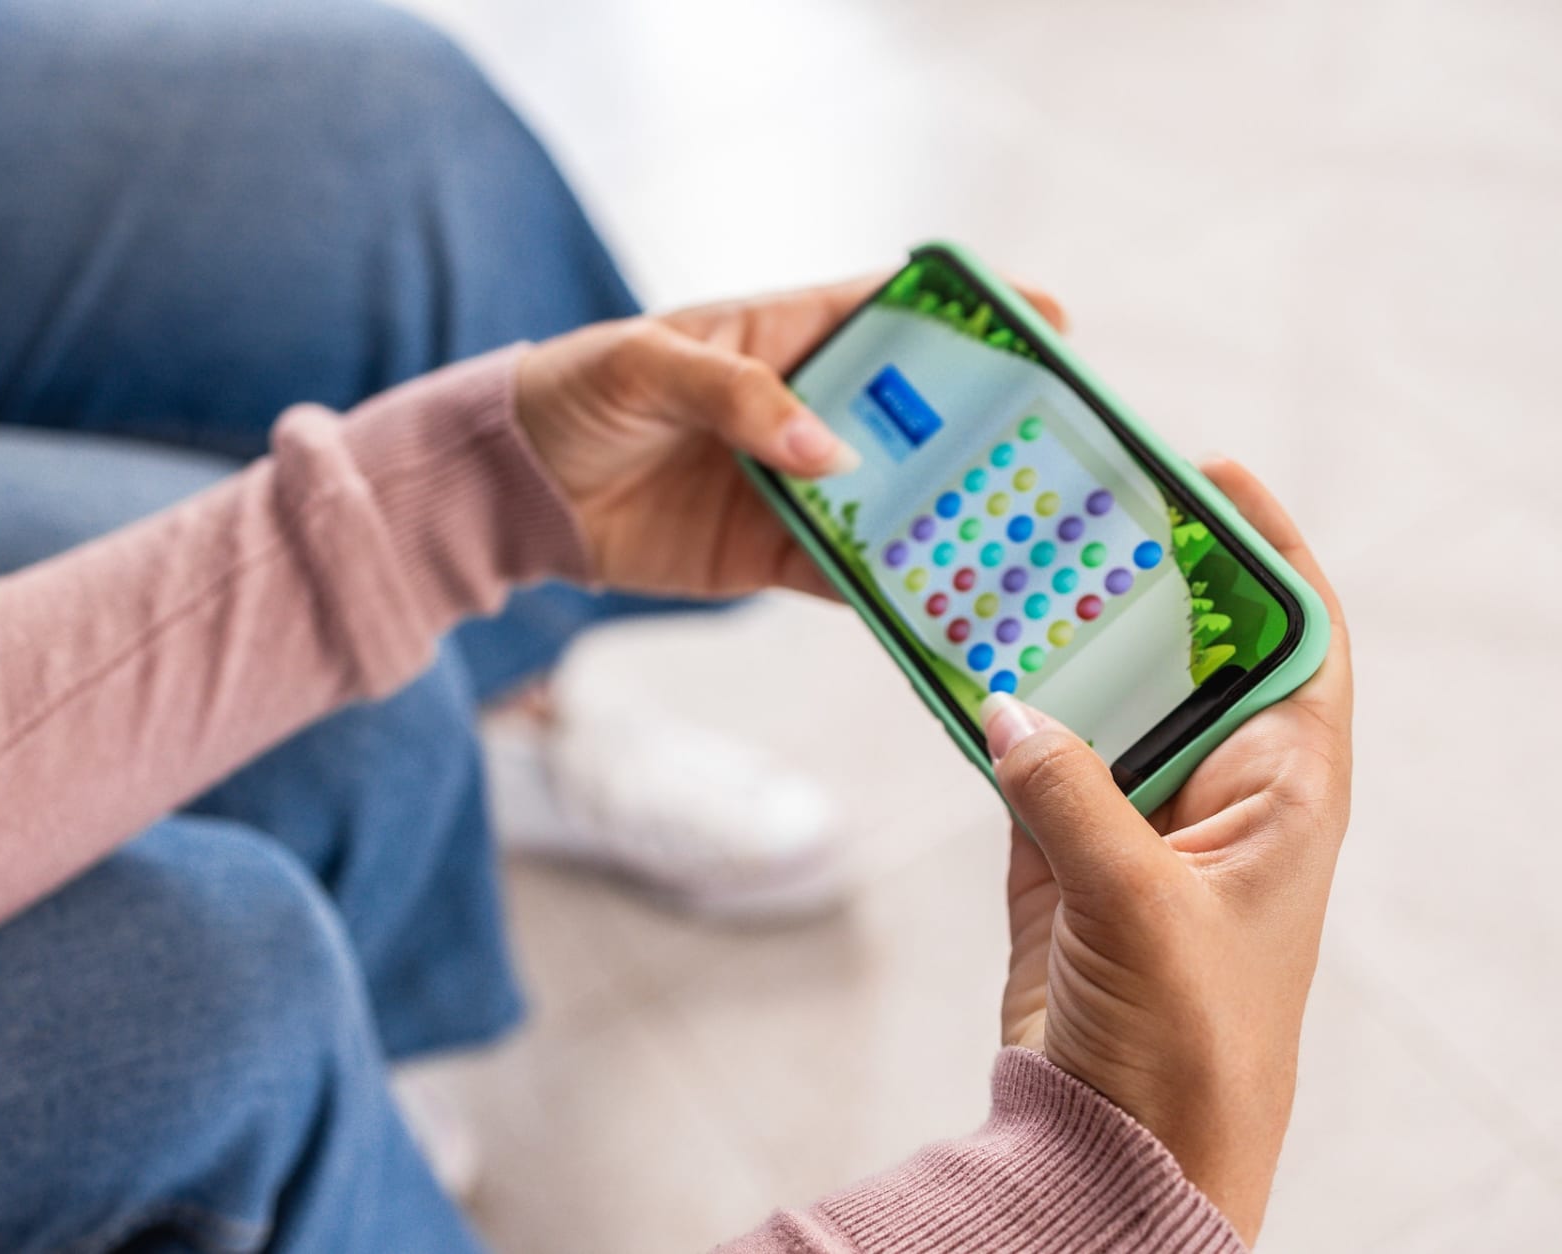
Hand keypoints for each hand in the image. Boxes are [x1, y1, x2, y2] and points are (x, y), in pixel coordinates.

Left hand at [515, 278, 1066, 596]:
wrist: (515, 490)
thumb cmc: (575, 393)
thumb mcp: (644, 366)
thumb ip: (739, 396)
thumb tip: (833, 454)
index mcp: (787, 335)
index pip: (894, 311)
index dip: (970, 313)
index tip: (1049, 323)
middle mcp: (808, 410)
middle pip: (917, 416)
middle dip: (985, 431)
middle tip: (1057, 455)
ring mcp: (796, 486)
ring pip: (893, 502)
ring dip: (949, 521)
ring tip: (1021, 541)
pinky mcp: (770, 554)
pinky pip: (846, 574)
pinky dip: (890, 592)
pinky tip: (940, 605)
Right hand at [992, 459, 1352, 1244]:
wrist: (1125, 1145)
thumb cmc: (1189, 1040)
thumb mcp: (1143, 907)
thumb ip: (1074, 795)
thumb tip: (1008, 703)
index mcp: (1286, 787)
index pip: (1295, 634)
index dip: (1262, 548)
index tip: (1206, 472)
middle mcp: (1219, 788)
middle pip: (1185, 648)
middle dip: (1135, 576)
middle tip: (1069, 504)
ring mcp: (1135, 815)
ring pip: (1097, 694)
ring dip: (1052, 640)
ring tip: (999, 564)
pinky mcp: (1063, 850)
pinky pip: (1027, 752)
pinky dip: (993, 709)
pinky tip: (953, 661)